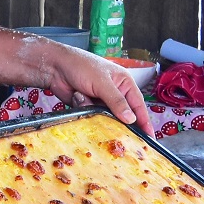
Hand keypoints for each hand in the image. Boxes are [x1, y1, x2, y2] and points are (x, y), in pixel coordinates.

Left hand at [31, 40, 153, 132]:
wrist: (54, 67)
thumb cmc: (82, 66)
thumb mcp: (102, 82)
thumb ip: (116, 101)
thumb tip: (131, 119)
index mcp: (124, 83)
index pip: (138, 105)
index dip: (144, 121)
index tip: (149, 137)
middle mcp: (115, 93)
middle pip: (123, 115)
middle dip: (117, 121)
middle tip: (118, 134)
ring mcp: (101, 101)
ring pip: (106, 118)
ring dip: (97, 114)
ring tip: (87, 100)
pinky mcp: (89, 107)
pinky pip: (92, 117)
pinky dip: (85, 110)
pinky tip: (78, 98)